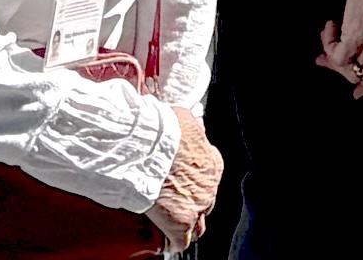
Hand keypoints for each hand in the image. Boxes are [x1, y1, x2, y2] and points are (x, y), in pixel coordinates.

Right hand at [145, 107, 219, 250]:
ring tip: (171, 225)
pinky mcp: (181, 221)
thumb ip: (188, 127)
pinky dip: (174, 242)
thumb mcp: (184, 121)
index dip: (196, 183)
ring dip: (186, 225)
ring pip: (197, 225)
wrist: (150, 147)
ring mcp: (197, 205)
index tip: (184, 183)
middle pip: (205, 202)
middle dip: (192, 204)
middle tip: (174, 204)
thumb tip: (185, 122)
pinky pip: (181, 240)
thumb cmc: (164, 130)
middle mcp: (209, 186)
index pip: (209, 179)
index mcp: (212, 162)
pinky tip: (167, 241)